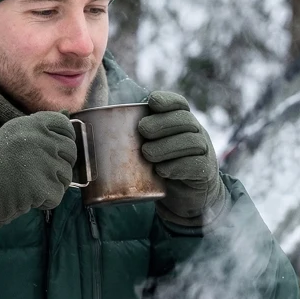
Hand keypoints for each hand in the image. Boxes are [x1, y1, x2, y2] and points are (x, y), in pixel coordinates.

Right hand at [0, 111, 76, 241]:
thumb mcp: (11, 136)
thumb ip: (38, 130)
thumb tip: (67, 118)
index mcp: (29, 124)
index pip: (64, 124)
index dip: (66, 137)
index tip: (59, 148)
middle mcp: (39, 139)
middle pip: (71, 150)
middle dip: (61, 163)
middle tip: (41, 172)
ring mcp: (43, 163)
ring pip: (67, 174)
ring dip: (54, 183)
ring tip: (31, 184)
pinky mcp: (44, 186)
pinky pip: (58, 194)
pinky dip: (47, 200)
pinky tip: (29, 197)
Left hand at [139, 91, 228, 226]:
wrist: (187, 197)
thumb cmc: (164, 168)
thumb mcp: (152, 148)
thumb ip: (135, 136)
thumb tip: (94, 126)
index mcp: (183, 122)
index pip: (179, 104)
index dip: (167, 101)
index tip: (151, 103)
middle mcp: (196, 133)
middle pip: (185, 120)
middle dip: (162, 123)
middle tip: (143, 131)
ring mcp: (204, 152)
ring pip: (191, 142)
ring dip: (167, 146)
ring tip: (147, 154)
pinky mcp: (205, 172)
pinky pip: (196, 165)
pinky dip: (177, 166)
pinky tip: (162, 170)